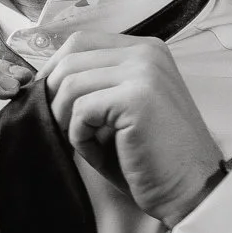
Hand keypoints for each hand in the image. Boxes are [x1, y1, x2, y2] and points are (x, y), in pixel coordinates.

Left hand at [43, 31, 225, 225]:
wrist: (193, 190)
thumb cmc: (151, 157)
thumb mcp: (118, 110)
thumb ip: (91, 87)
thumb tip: (38, 82)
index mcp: (145, 49)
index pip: (79, 42)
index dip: (54, 72)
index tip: (47, 101)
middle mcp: (147, 52)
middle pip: (69, 59)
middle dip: (53, 97)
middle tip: (61, 129)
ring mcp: (144, 72)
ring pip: (70, 85)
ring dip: (66, 120)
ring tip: (86, 144)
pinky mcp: (137, 98)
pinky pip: (81, 110)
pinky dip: (79, 137)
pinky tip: (99, 152)